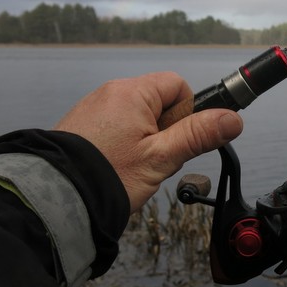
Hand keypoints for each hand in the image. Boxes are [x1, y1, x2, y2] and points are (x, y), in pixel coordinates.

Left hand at [54, 72, 242, 212]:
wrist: (52, 200)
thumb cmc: (107, 177)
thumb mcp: (162, 158)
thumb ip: (199, 135)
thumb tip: (234, 118)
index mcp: (132, 93)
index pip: (178, 86)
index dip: (187, 112)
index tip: (179, 140)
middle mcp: (111, 93)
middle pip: (158, 102)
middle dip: (165, 131)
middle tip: (155, 160)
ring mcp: (93, 108)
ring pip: (137, 118)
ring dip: (144, 140)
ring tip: (132, 169)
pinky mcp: (80, 126)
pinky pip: (115, 127)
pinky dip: (121, 145)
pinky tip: (114, 168)